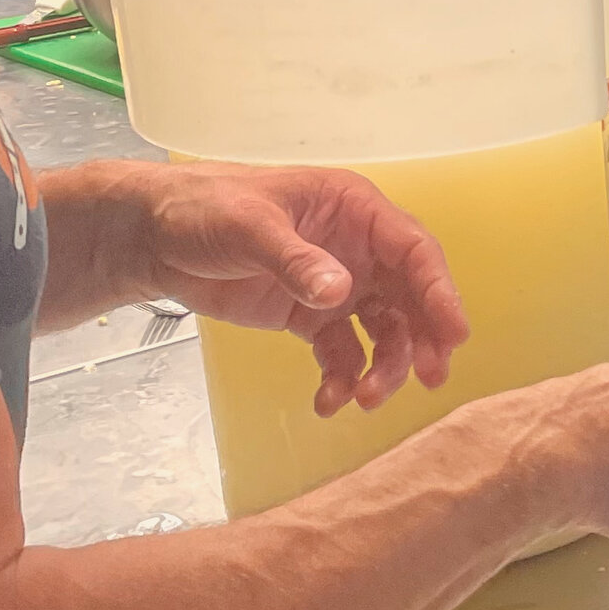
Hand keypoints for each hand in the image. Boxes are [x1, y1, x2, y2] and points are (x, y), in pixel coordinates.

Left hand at [123, 162, 470, 416]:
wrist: (153, 237)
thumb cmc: (203, 208)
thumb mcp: (249, 226)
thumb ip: (295, 260)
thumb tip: (340, 293)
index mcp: (353, 209)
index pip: (413, 250)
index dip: (439, 291)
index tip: (454, 334)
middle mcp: (355, 248)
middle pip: (409, 297)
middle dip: (422, 339)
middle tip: (428, 378)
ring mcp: (335, 284)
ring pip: (383, 331)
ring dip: (384, 367)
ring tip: (366, 399)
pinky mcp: (310, 317)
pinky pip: (342, 352)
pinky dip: (342, 378)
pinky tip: (328, 401)